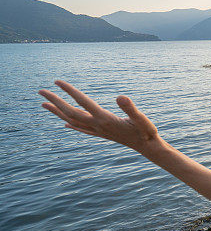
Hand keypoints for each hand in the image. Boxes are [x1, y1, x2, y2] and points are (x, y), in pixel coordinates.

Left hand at [39, 80, 161, 152]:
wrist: (149, 149)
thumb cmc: (147, 133)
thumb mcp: (142, 119)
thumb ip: (130, 108)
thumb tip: (120, 96)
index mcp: (105, 119)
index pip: (83, 102)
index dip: (69, 91)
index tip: (56, 81)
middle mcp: (98, 125)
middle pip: (71, 112)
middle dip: (55, 101)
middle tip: (41, 91)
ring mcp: (99, 131)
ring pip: (73, 121)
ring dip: (57, 112)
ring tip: (44, 104)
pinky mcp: (102, 134)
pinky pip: (82, 129)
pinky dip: (71, 125)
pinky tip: (64, 124)